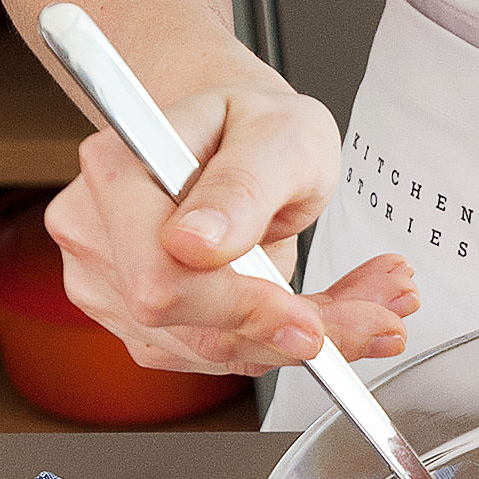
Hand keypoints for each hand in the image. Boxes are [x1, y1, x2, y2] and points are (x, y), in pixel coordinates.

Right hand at [46, 84, 418, 375]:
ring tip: (374, 305)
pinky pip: (224, 355)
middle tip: (380, 318)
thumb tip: (196, 245)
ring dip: (304, 338)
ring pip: (217, 351)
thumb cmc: (254, 123)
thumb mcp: (280, 133)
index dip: (239, 310)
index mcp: (119, 173)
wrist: (237, 137)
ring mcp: (113, 287)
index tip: (312, 322)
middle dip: (293, 331)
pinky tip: (334, 311)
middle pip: (190, 328)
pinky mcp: (145, 326)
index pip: (161, 278)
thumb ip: (245, 185)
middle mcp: (98, 236)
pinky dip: (286, 341)